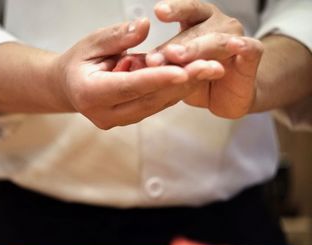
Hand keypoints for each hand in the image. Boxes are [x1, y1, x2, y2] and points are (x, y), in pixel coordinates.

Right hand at [52, 18, 223, 128]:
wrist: (68, 86)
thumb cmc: (78, 61)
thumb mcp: (91, 42)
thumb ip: (117, 36)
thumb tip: (145, 26)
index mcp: (90, 93)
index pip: (129, 86)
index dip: (157, 78)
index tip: (184, 70)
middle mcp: (104, 114)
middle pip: (149, 99)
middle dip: (181, 82)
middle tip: (211, 66)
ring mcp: (117, 120)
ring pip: (156, 105)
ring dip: (183, 87)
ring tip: (209, 68)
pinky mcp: (128, 119)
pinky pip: (155, 105)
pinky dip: (174, 90)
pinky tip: (194, 75)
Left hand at [147, 0, 262, 117]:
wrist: (224, 95)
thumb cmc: (196, 76)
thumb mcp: (175, 68)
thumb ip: (160, 62)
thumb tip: (131, 63)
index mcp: (197, 22)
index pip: (186, 10)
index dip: (174, 9)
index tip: (158, 12)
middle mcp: (216, 25)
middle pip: (196, 31)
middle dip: (175, 45)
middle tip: (155, 58)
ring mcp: (235, 37)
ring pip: (217, 40)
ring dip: (197, 49)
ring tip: (178, 58)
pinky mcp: (252, 55)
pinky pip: (251, 48)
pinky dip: (243, 46)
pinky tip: (235, 45)